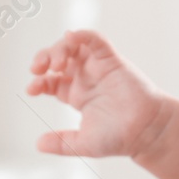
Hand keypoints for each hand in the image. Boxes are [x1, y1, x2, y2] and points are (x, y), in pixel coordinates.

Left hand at [27, 30, 169, 157]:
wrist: (146, 132)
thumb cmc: (120, 138)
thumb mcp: (83, 143)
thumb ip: (61, 143)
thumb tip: (38, 144)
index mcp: (77, 95)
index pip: (51, 80)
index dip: (38, 81)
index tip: (32, 89)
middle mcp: (86, 78)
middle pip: (58, 58)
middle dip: (43, 59)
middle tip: (37, 69)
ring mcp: (98, 68)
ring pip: (74, 45)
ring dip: (59, 48)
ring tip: (55, 62)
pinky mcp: (112, 61)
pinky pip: (96, 41)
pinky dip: (83, 35)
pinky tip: (71, 37)